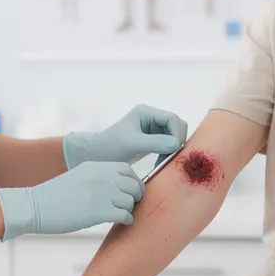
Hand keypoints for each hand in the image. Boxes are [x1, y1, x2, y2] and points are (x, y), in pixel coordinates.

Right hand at [0, 161, 142, 239]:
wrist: (33, 207)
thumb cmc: (53, 197)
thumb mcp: (78, 178)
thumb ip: (97, 179)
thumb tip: (117, 188)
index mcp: (95, 166)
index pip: (127, 170)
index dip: (133, 182)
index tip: (130, 192)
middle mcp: (100, 176)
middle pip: (133, 185)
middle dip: (135, 196)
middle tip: (130, 206)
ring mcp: (100, 192)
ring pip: (130, 201)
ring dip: (129, 209)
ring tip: (121, 215)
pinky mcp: (98, 210)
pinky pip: (125, 214)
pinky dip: (126, 220)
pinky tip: (120, 222)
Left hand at [63, 104, 188, 167]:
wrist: (97, 155)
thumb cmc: (111, 146)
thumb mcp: (133, 144)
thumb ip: (155, 143)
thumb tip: (176, 144)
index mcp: (146, 112)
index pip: (172, 118)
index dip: (177, 133)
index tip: (174, 149)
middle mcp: (151, 118)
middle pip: (176, 126)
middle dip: (176, 141)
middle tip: (171, 157)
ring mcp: (152, 128)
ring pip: (173, 136)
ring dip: (172, 149)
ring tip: (163, 162)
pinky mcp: (152, 140)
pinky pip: (168, 145)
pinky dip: (167, 154)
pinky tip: (159, 163)